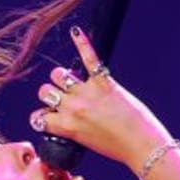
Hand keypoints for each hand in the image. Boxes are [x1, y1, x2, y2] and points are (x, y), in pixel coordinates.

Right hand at [30, 27, 170, 170]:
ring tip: (68, 81)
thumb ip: (71, 128)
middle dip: (49, 94)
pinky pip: (89, 58)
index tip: (48, 116)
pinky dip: (82, 43)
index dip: (42, 116)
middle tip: (60, 99)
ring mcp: (87, 93)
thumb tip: (64, 118)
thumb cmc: (116, 147)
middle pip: (45, 91)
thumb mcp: (85, 142)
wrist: (141, 143)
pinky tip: (76, 32)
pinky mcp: (104, 82)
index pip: (39, 117)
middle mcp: (72, 107)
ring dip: (60, 77)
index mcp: (66, 126)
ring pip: (59, 75)